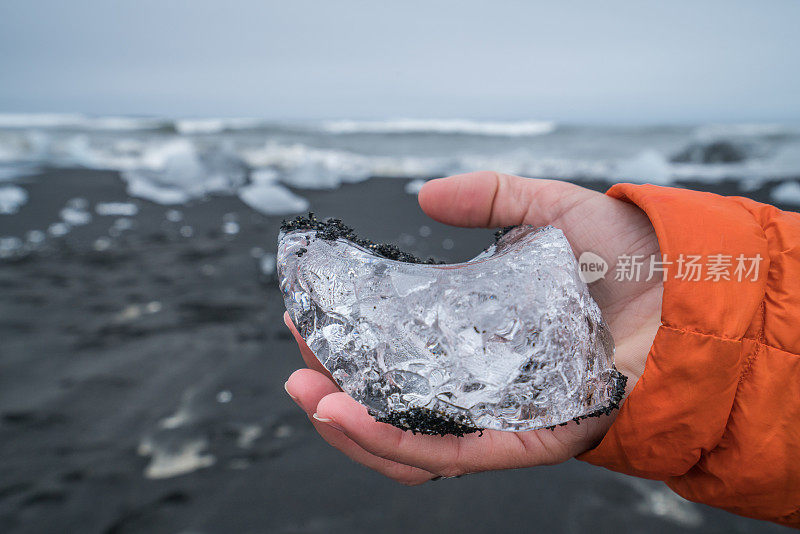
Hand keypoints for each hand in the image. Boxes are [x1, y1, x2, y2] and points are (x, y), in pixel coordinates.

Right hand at [284, 171, 661, 484]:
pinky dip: (397, 442)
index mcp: (474, 337)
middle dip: (335, 389)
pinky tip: (348, 416)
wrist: (688, 290)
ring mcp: (498, 415)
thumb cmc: (623, 257)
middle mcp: (479, 383)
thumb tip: (424, 196)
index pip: (394, 351)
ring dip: (350, 425)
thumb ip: (491, 198)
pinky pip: (453, 453)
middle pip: (392, 404)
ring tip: (309, 393)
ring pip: (409, 442)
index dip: (347, 340)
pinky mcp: (525, 442)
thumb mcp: (547, 211)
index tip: (306, 313)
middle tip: (297, 360)